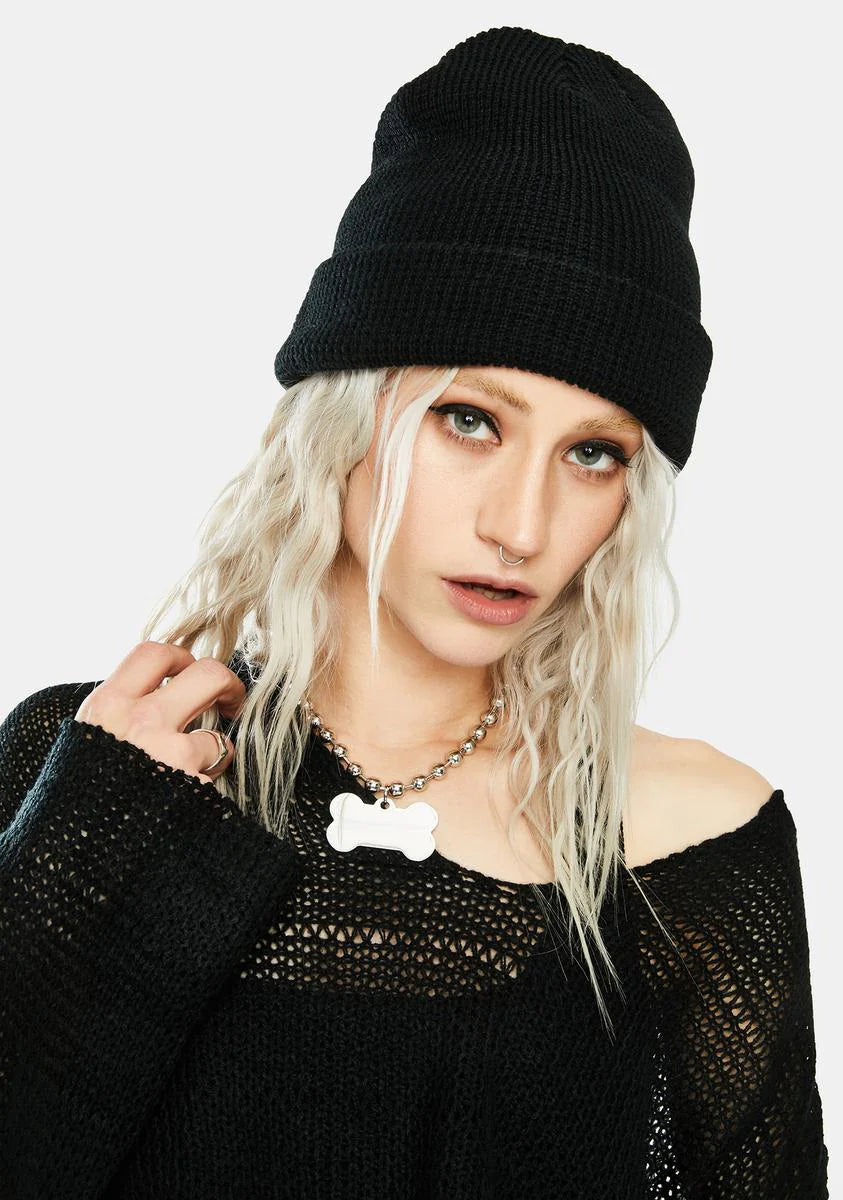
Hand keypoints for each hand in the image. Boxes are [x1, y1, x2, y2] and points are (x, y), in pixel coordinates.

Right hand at [74, 641, 246, 784]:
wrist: (70, 859)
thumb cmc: (81, 800)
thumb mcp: (87, 742)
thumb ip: (119, 714)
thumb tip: (157, 692)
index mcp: (107, 707)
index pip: (154, 653)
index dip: (181, 656)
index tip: (189, 670)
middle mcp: (139, 722)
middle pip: (207, 674)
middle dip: (227, 683)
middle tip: (230, 699)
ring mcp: (169, 754)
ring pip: (217, 736)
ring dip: (218, 752)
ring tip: (202, 769)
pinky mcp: (192, 787)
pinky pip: (217, 775)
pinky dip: (212, 783)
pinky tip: (193, 798)